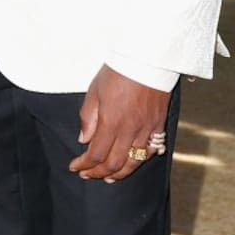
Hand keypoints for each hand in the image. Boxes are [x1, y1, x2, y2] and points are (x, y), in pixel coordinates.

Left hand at [69, 65, 171, 182]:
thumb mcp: (94, 90)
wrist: (148, 57)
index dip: (84, 165)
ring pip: (134, 161)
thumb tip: (84, 140)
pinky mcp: (159, 124)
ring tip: (109, 177)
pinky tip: (133, 162)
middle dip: (98, 173)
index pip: (96, 154)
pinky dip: (141, 160)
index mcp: (111, 121)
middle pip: (114, 163)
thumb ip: (88, 117)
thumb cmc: (118, 71)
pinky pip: (152, 150)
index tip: (75, 167)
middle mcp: (130, 129)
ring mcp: (147, 128)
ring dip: (120, 172)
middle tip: (88, 175)